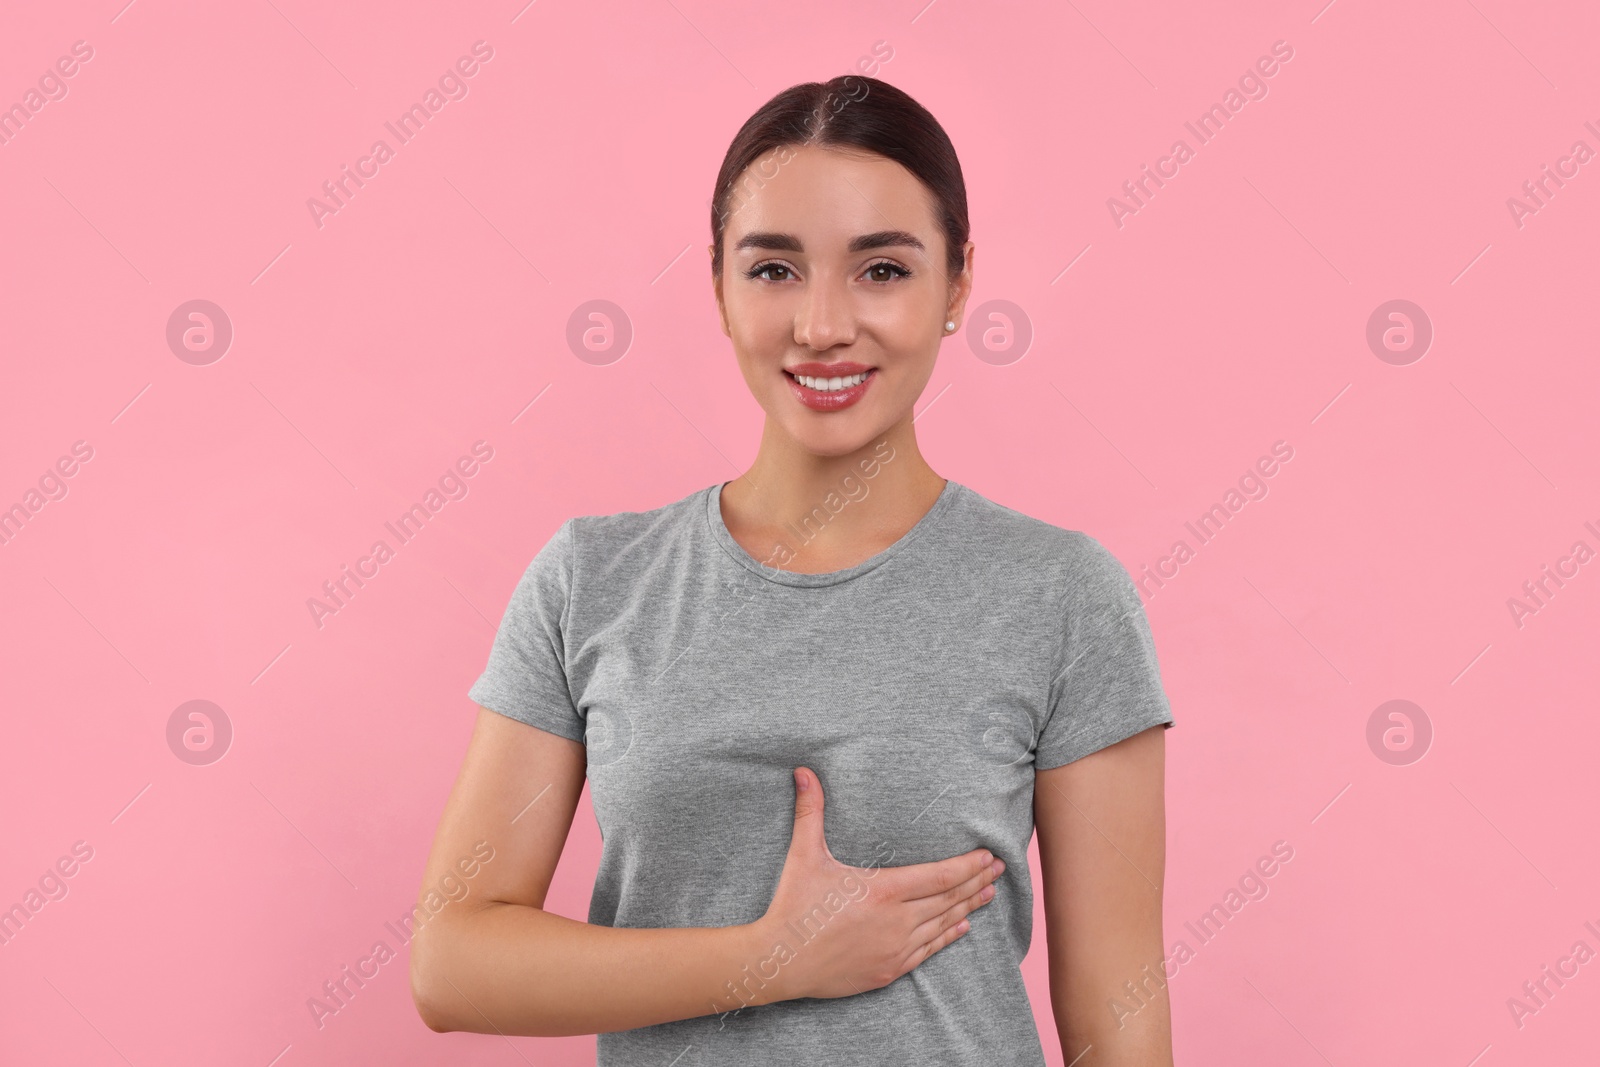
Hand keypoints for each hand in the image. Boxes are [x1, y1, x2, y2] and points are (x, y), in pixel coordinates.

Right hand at [751, 766, 1004, 1001]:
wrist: (780, 962)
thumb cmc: (793, 906)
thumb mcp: (804, 855)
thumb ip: (810, 811)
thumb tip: (803, 771)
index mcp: (883, 891)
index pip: (939, 876)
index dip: (967, 866)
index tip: (988, 855)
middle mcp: (897, 921)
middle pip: (948, 899)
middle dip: (976, 882)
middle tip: (1000, 869)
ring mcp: (895, 948)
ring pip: (943, 925)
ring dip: (968, 908)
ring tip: (988, 894)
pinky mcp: (889, 970)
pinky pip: (928, 951)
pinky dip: (948, 937)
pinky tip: (961, 928)